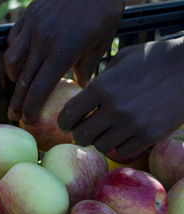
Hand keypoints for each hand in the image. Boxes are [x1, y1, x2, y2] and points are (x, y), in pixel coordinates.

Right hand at [3, 0, 124, 123]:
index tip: (27, 119)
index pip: (40, 87)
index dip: (31, 106)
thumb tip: (79, 85)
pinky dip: (13, 54)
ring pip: (12, 60)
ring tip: (18, 86)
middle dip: (17, 101)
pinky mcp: (27, 16)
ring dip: (13, 78)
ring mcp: (32, 27)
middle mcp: (42, 41)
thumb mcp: (102, 40)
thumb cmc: (103, 9)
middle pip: (23, 80)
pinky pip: (12, 40)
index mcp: (63, 51)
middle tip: (14, 114)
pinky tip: (20, 59)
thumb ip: (87, 66)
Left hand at [58, 36, 183, 156]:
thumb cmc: (153, 58)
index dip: (64, 122)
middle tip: (83, 131)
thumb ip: (99, 78)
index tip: (65, 124)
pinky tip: (123, 136)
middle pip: (82, 135)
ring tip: (104, 132)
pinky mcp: (149, 135)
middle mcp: (113, 108)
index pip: (69, 114)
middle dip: (79, 134)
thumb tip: (83, 93)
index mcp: (101, 87)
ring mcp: (132, 124)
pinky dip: (119, 146)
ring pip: (101, 146)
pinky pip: (123, 151)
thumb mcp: (120, 60)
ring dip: (99, 140)